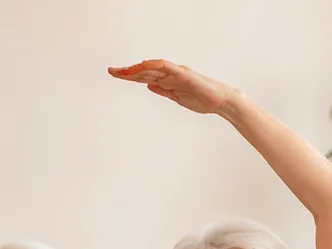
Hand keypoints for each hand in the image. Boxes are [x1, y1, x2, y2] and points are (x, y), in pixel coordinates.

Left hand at [108, 59, 233, 114]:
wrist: (220, 101)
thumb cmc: (202, 100)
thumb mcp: (177, 98)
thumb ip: (163, 91)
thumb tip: (149, 86)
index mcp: (168, 81)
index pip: (145, 77)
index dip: (130, 76)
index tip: (117, 76)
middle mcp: (170, 74)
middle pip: (144, 72)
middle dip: (127, 72)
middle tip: (111, 71)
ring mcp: (175, 73)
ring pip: (151, 68)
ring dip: (135, 69)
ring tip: (121, 71)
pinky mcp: (182, 73)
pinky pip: (164, 66)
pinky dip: (151, 65)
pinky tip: (140, 66)